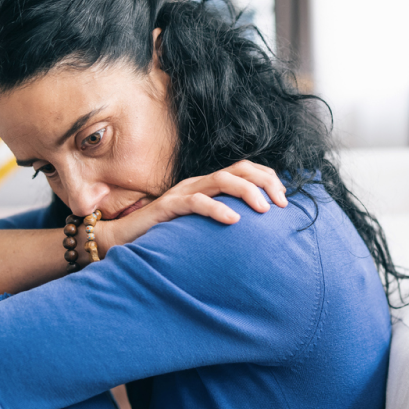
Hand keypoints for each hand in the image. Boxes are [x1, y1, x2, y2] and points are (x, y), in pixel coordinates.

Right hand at [96, 161, 286, 257]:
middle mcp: (198, 183)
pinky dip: (217, 208)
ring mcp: (183, 192)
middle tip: (281, 204)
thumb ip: (224, 221)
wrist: (124, 239)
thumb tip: (256, 232)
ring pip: (221, 180)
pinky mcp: (169, 206)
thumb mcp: (203, 227)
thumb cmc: (167, 236)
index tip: (285, 199)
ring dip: (247, 192)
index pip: (245, 170)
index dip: (268, 179)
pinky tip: (233, 220)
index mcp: (209, 186)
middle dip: (265, 182)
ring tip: (264, 210)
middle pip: (239, 170)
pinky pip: (196, 202)